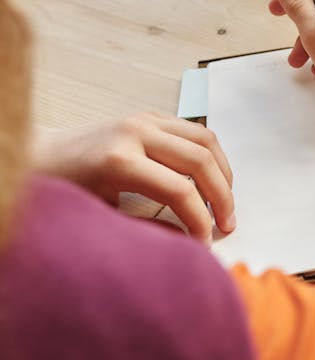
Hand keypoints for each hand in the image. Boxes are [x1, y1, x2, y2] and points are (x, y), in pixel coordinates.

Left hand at [32, 114, 234, 243]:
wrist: (41, 156)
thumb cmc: (64, 191)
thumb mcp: (101, 217)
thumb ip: (145, 228)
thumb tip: (186, 244)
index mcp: (120, 160)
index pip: (180, 190)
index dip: (199, 220)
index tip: (205, 244)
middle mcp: (137, 132)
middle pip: (200, 161)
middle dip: (221, 197)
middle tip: (227, 226)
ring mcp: (145, 118)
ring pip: (205, 140)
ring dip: (223, 172)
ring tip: (226, 203)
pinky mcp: (150, 115)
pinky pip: (194, 130)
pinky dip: (211, 155)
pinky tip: (212, 179)